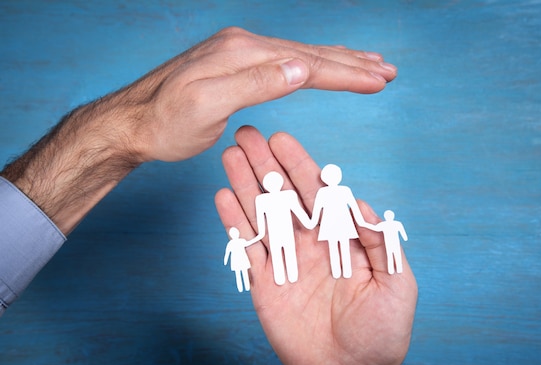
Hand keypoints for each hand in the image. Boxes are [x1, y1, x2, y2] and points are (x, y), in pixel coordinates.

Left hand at [1, 27, 395, 233]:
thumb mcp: (207, 106)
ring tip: (368, 64)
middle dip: (353, 63)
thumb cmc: (166, 122)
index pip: (308, 63)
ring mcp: (240, 51)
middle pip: (311, 53)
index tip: (380, 80)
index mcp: (243, 54)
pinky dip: (312, 64)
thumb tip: (302, 67)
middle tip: (388, 70)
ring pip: (301, 54)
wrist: (132, 121)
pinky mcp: (236, 62)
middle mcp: (245, 45)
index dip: (347, 73)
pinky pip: (285, 60)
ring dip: (338, 61)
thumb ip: (255, 84)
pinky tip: (319, 66)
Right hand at [215, 126, 417, 364]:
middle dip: (266, 165)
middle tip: (246, 134)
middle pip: (284, 196)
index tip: (282, 139)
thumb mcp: (396, 284)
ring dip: (245, 185)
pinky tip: (223, 198)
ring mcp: (287, 262)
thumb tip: (360, 202)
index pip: (317, 193)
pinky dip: (234, 224)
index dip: (300, 165)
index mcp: (341, 238)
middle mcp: (311, 243)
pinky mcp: (265, 285)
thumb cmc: (383, 332)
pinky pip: (247, 250)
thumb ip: (380, 242)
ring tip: (229, 156)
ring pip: (262, 215)